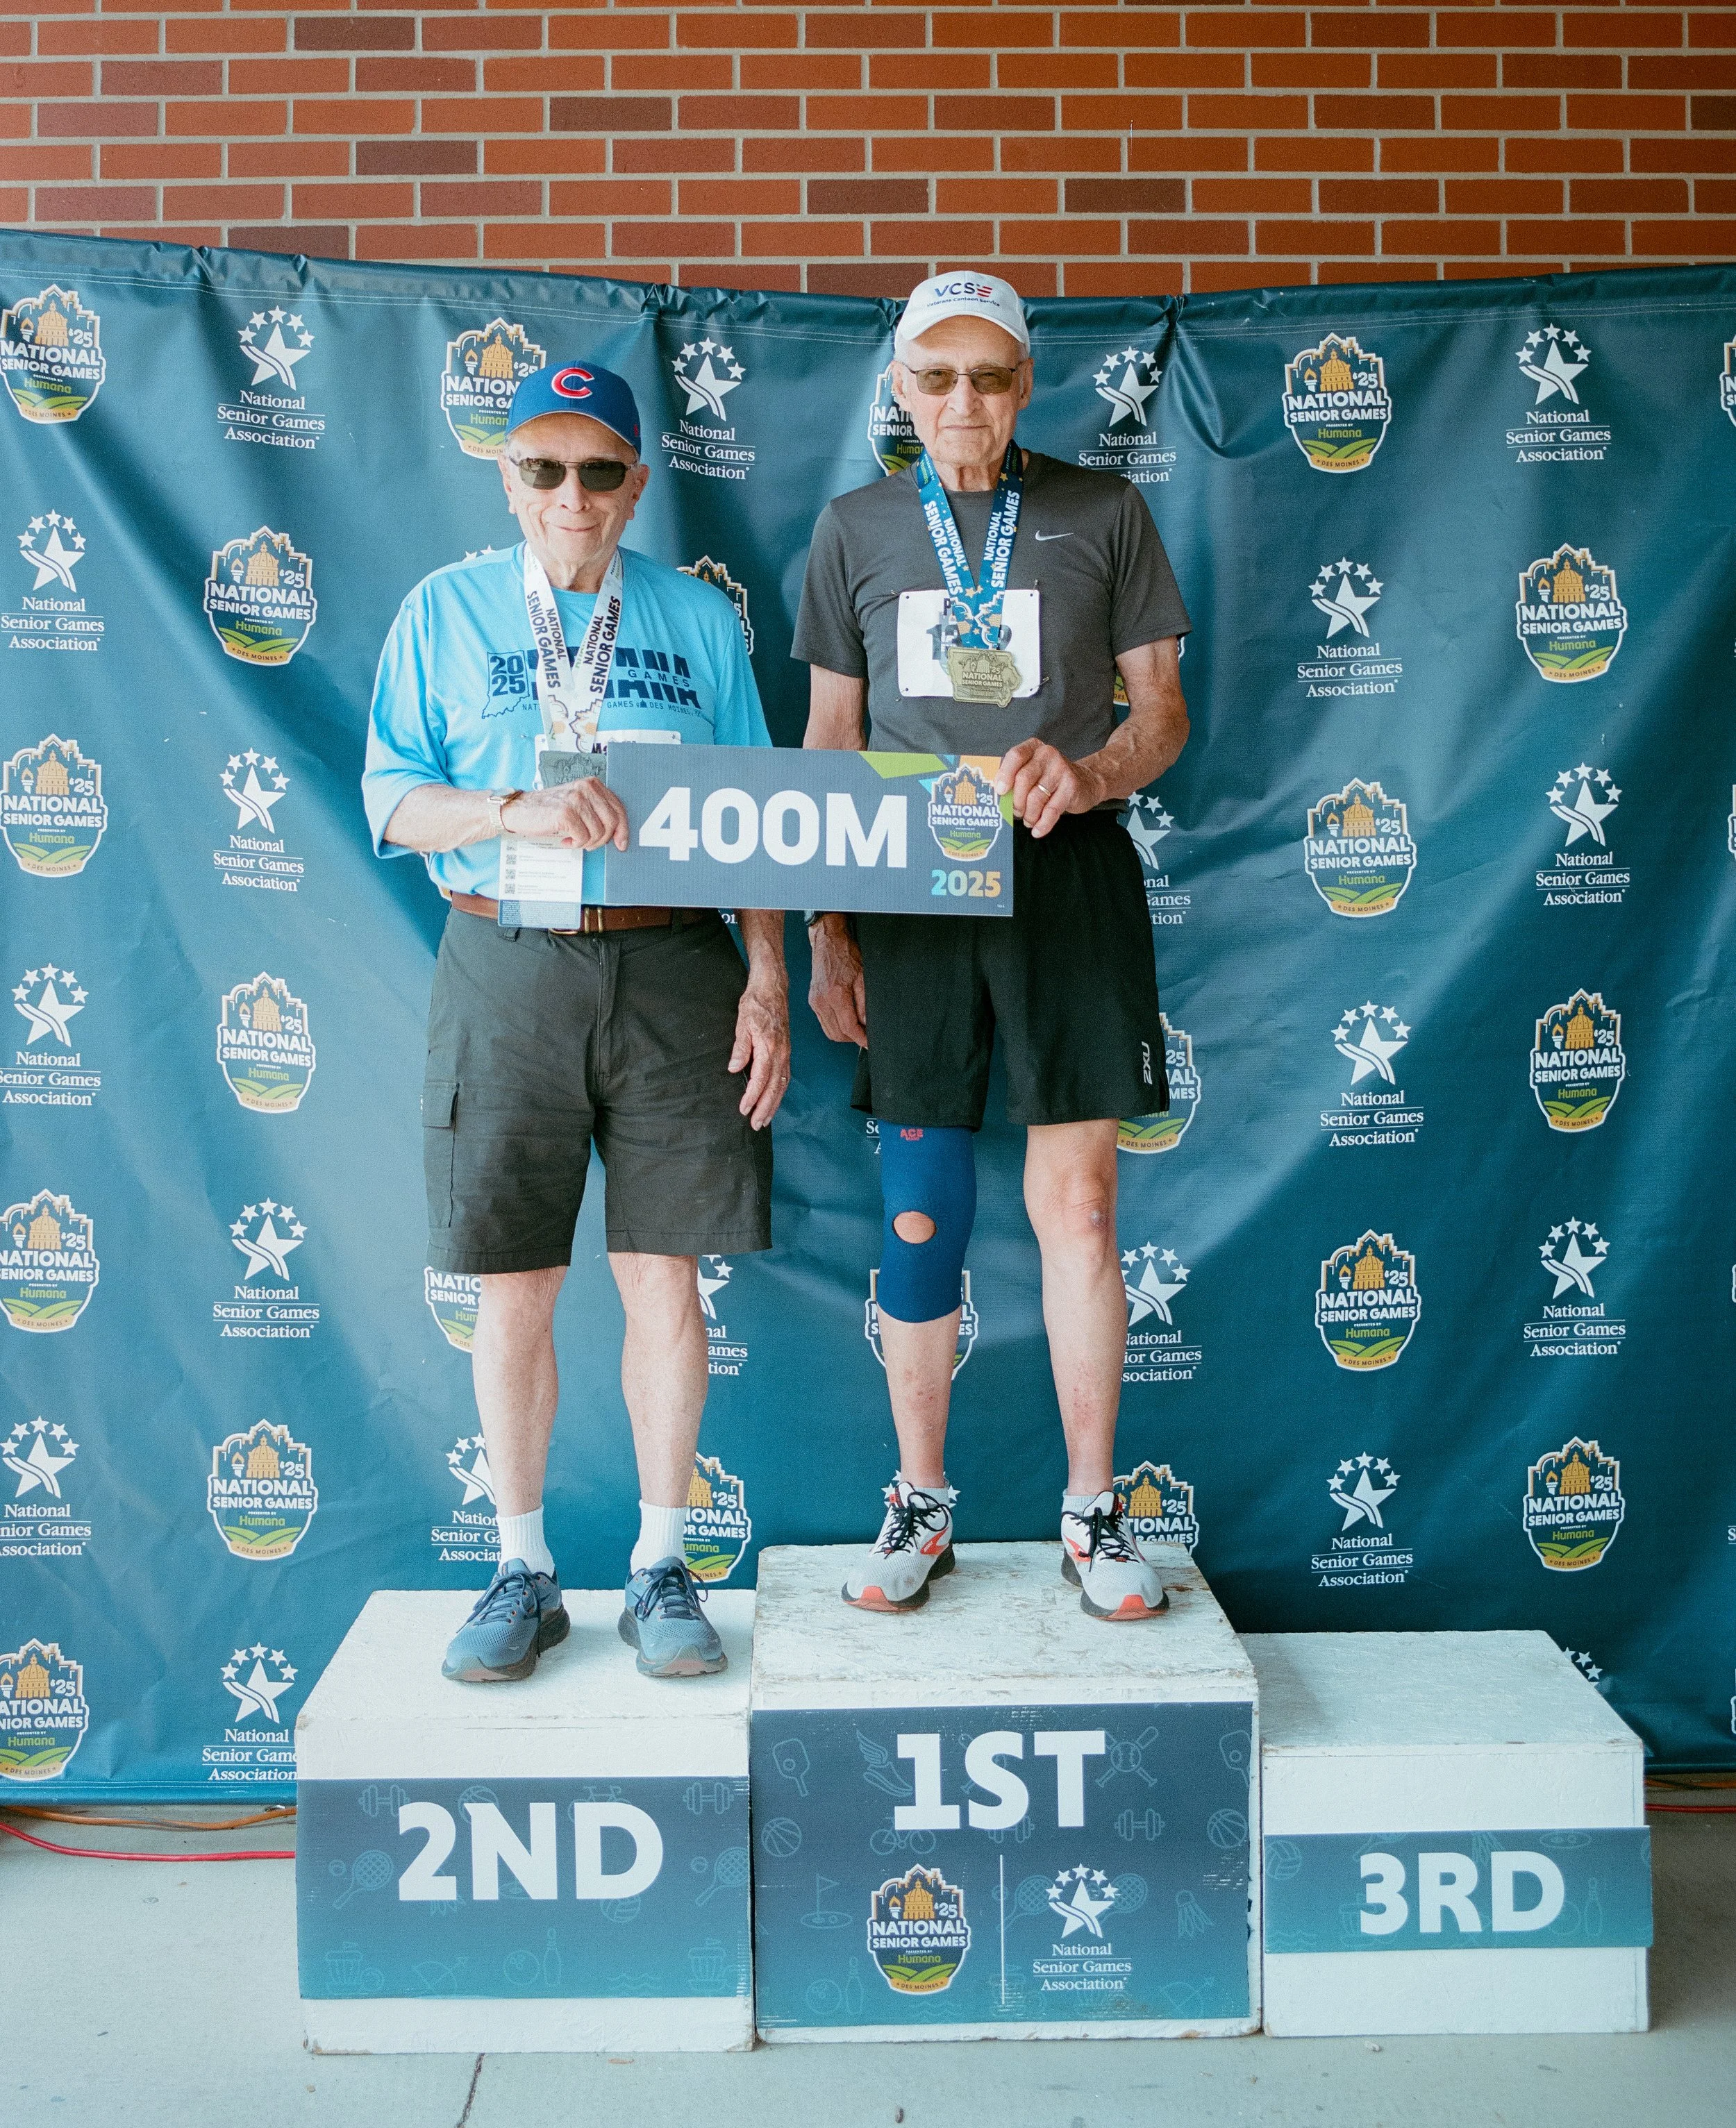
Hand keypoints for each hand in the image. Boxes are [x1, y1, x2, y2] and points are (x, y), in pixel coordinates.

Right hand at [500, 779, 628, 852]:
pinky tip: (565, 839)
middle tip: (588, 844)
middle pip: (612, 822)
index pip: (618, 808)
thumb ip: (597, 811)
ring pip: (598, 833)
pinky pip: (583, 838)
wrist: (519, 810)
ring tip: (573, 839)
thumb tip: (618, 833)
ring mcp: (576, 799)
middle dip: (602, 839)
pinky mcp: (566, 813)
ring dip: (587, 843)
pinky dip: (575, 843)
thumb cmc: (549, 810)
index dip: (623, 829)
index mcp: (592, 784)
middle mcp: (586, 788)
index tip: (621, 843)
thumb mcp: (577, 804)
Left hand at [730, 972, 790, 1129]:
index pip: (760, 1078)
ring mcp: (786, 1052)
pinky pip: (785, 1076)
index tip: (744, 1109)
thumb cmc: (756, 1002)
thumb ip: (740, 1048)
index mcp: (769, 1047)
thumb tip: (734, 1068)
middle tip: (756, 1124)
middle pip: (775, 1087)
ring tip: (765, 1118)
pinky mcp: (786, 1051)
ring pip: (782, 1084)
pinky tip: (774, 1099)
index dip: (752, 1096)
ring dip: (774, 1103)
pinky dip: (780, 1091)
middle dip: (766, 1108)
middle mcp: (781, 1053)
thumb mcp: (743, 1023)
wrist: (772, 987)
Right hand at [808, 914, 866, 1046]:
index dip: (861, 1038)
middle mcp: (821, 1001)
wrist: (828, 943)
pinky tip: (845, 1019)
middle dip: (852, 1038)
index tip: (869, 1043)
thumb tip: (867, 1023)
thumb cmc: (846, 955)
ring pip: (829, 1031)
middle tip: (865, 1034)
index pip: (849, 1027)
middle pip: (837, 1034)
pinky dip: (835, 1026)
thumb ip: (865, 1003)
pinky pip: (824, 1022)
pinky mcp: (812, 1001)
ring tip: (857, 1028)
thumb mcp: (863, 978)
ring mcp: (815, 1002)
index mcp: (835, 995)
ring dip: (843, 1034)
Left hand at [994, 740, 1102, 838]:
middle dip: (1016, 801)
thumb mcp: (1032, 770)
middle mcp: (1047, 754)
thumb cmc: (1049, 778)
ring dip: (1029, 815)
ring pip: (1036, 797)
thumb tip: (997, 796)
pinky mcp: (1071, 786)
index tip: (1000, 791)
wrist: (1085, 782)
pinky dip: (1043, 824)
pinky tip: (1037, 831)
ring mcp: (1061, 769)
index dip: (1005, 774)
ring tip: (1029, 820)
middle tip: (1016, 812)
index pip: (1015, 756)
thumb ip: (1014, 778)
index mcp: (1033, 748)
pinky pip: (1052, 810)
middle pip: (1023, 779)